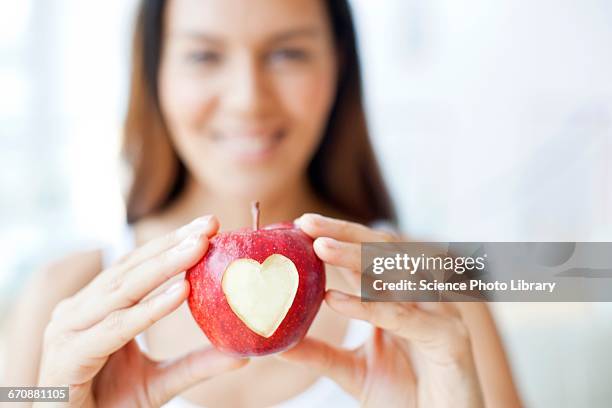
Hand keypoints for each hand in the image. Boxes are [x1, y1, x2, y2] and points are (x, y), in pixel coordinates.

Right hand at [36, 216, 247, 406]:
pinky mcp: (68, 356)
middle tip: (210, 225)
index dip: (172, 244)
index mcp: (96, 308)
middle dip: (173, 244)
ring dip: (165, 266)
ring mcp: (69, 330)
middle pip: (132, 269)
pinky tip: (180, 291)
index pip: (137, 266)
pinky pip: (116, 328)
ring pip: (124, 290)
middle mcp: (79, 311)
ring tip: (200, 247)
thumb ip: (195, 365)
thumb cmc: (108, 404)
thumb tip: (241, 354)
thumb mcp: (160, 381)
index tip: (210, 226)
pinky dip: (149, 309)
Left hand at [281, 214, 483, 407]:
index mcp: (404, 298)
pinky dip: (368, 306)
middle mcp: (424, 298)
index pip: (370, 255)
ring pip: (396, 276)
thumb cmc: (405, 397)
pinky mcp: (449, 340)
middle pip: (385, 252)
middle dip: (345, 234)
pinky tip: (334, 298)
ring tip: (320, 247)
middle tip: (307, 222)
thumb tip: (279, 342)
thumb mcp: (352, 371)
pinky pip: (403, 317)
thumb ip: (320, 353)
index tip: (302, 224)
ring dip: (356, 258)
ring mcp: (440, 315)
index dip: (340, 236)